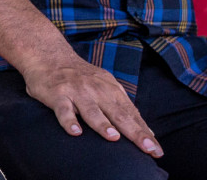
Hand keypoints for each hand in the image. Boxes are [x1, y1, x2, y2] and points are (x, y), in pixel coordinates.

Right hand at [21, 53, 160, 157]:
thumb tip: (148, 132)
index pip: (131, 115)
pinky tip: (75, 132)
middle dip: (134, 132)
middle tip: (147, 148)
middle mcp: (96, 90)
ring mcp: (77, 92)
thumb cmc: (80, 77)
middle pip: (118, 114)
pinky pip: (63, 110)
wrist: (48, 54)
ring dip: (102, 123)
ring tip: (113, 137)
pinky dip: (69, 121)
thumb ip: (123, 108)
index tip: (157, 151)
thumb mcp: (105, 86)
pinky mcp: (57, 94)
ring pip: (91, 110)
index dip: (144, 133)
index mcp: (111, 90)